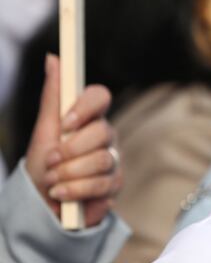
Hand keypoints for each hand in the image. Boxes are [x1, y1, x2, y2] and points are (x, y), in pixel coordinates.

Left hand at [25, 55, 122, 226]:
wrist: (43, 203)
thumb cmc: (45, 164)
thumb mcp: (44, 130)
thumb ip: (53, 95)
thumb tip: (53, 58)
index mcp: (89, 117)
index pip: (100, 96)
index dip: (85, 108)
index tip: (66, 123)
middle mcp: (105, 136)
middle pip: (102, 132)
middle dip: (71, 150)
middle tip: (53, 161)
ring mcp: (113, 160)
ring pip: (102, 160)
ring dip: (70, 174)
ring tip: (53, 181)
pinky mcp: (115, 184)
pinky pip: (103, 184)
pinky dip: (76, 190)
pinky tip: (61, 194)